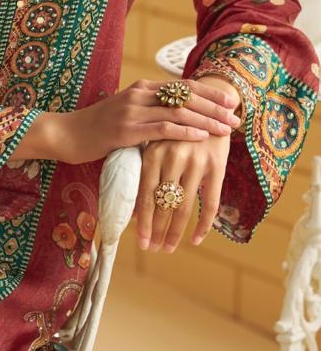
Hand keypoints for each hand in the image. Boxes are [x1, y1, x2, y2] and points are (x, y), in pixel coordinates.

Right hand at [37, 78, 242, 165]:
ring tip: (226, 129)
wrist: (66, 134)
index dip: (209, 93)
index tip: (231, 102)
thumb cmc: (97, 128)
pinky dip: (185, 132)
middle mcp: (139, 94)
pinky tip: (201, 137)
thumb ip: (149, 112)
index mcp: (141, 88)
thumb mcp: (126, 114)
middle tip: (236, 118)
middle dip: (214, 107)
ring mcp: (132, 111)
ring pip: (178, 113)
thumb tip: (178, 119)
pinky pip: (162, 129)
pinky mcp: (126, 130)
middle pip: (186, 97)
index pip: (183, 86)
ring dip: (206, 121)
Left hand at [134, 132, 230, 250]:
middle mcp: (173, 159)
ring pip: (184, 207)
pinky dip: (203, 225)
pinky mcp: (217, 166)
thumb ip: (145, 171)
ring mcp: (196, 163)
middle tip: (153, 249)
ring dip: (176, 233)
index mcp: (152, 153)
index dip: (142, 222)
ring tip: (169, 248)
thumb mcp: (155, 143)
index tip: (140, 242)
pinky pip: (210, 203)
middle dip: (157, 231)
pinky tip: (196, 239)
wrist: (209, 102)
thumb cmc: (173, 128)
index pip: (144, 196)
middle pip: (163, 205)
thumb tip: (133, 209)